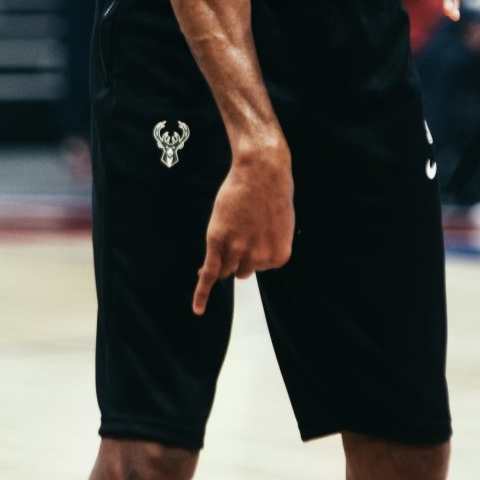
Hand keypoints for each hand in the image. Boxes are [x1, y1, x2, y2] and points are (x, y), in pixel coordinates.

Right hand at [194, 138, 294, 313]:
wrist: (262, 170)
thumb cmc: (272, 193)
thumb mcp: (280, 226)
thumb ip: (267, 248)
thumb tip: (245, 264)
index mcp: (279, 257)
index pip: (261, 267)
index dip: (255, 248)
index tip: (256, 229)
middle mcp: (259, 258)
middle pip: (243, 270)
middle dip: (240, 252)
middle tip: (243, 225)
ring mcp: (237, 250)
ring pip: (226, 269)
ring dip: (225, 254)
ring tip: (232, 226)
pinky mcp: (217, 241)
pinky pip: (208, 274)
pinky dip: (201, 294)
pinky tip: (198, 309)